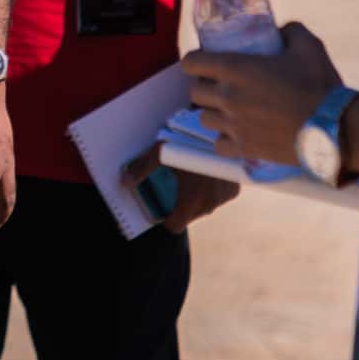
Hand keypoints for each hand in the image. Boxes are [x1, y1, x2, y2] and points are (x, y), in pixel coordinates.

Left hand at [118, 148, 241, 231]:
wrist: (220, 133)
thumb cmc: (188, 142)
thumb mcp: (162, 152)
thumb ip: (142, 169)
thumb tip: (124, 182)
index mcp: (191, 200)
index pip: (176, 226)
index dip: (166, 220)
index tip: (161, 211)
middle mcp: (209, 204)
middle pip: (189, 217)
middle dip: (179, 207)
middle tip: (174, 189)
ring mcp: (223, 198)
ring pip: (204, 208)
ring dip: (196, 200)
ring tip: (189, 180)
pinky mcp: (234, 190)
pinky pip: (218, 198)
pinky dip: (211, 192)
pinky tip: (204, 176)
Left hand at [181, 21, 343, 164]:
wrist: (336, 128)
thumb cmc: (319, 85)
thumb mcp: (308, 46)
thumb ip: (290, 31)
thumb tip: (281, 31)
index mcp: (234, 69)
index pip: (191, 62)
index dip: (196, 61)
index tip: (206, 62)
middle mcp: (227, 97)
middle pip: (195, 92)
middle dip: (205, 87)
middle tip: (221, 86)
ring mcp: (233, 125)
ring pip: (204, 118)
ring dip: (214, 113)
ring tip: (230, 111)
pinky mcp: (245, 149)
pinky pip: (219, 145)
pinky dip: (224, 139)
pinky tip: (237, 134)